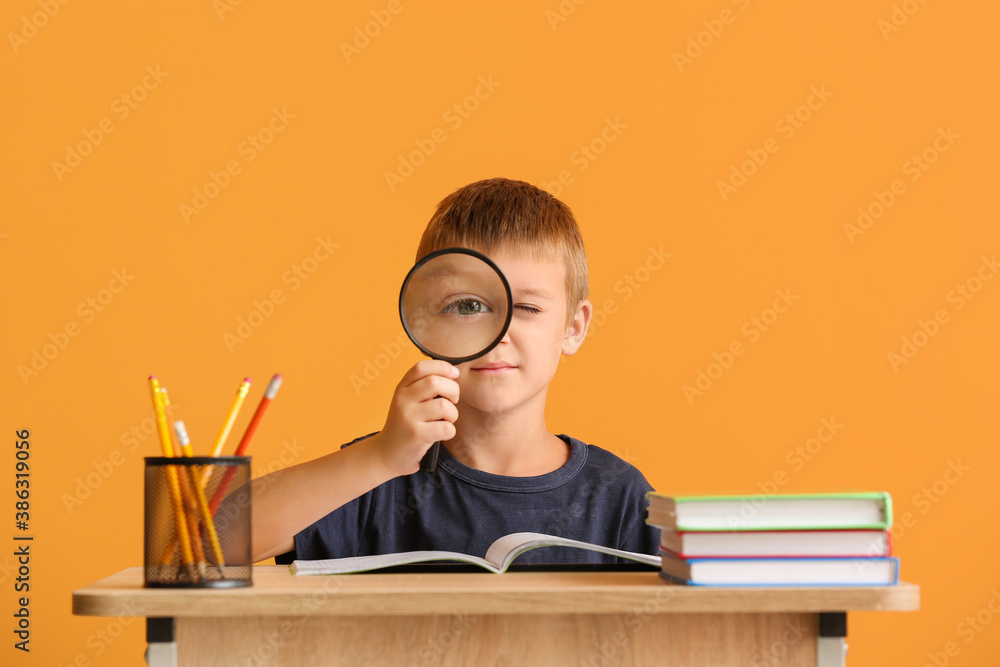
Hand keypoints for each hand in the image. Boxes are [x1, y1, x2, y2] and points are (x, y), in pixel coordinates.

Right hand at [369, 360, 459, 477]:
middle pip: (435, 383)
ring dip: (452, 414)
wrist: (387, 454)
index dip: (442, 367)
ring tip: (446, 420)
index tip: (454, 373)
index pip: (421, 367)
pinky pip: (446, 427)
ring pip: (444, 406)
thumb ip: (424, 387)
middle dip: (453, 390)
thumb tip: (453, 372)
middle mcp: (402, 400)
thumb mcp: (408, 402)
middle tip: (452, 401)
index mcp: (402, 388)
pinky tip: (441, 434)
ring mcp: (408, 417)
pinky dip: (450, 431)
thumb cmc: (406, 425)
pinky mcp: (416, 435)